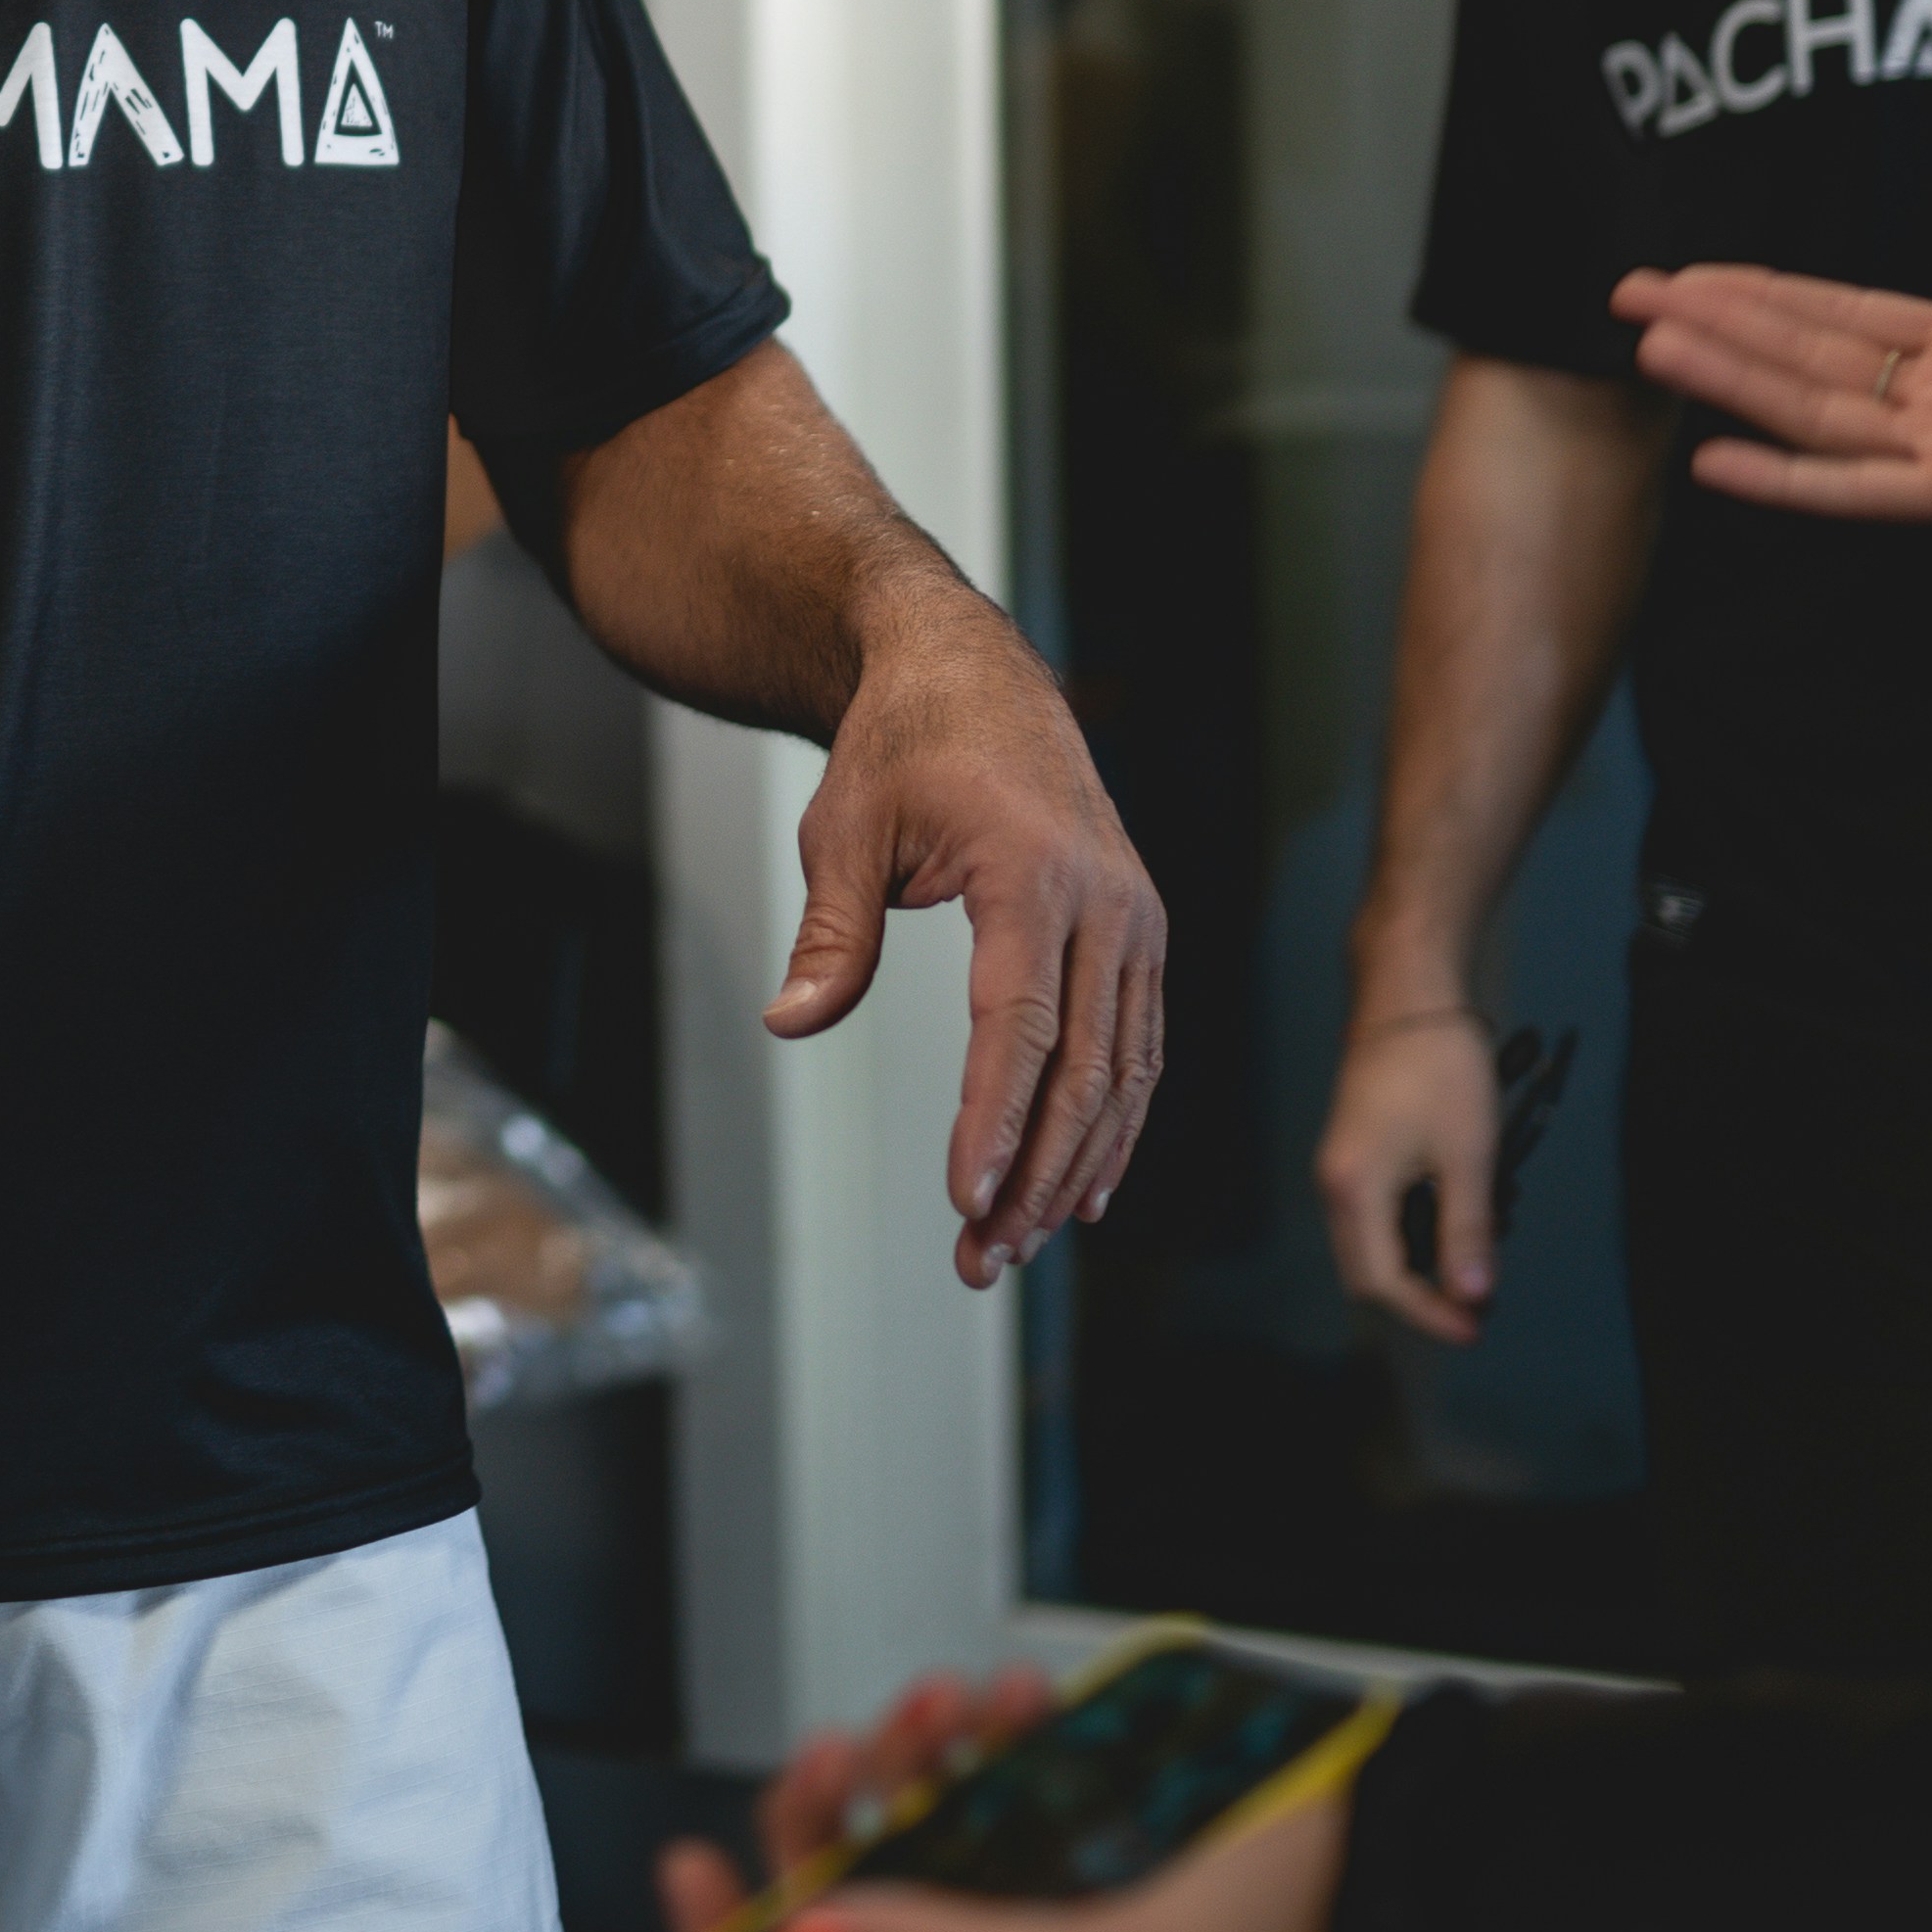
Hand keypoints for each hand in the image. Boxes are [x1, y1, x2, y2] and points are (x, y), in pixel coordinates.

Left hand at [654, 1664, 1343, 1931]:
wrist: (1411, 1853)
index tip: (687, 1866)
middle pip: (851, 1899)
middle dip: (827, 1815)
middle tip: (847, 1751)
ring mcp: (1049, 1896)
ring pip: (916, 1824)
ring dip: (909, 1754)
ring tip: (949, 1707)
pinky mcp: (1092, 1828)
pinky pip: (999, 1777)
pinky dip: (988, 1732)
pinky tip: (1014, 1700)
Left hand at [769, 590, 1169, 1287]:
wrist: (974, 677)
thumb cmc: (901, 749)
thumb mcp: (845, 826)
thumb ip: (832, 933)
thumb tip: (792, 1022)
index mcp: (1031, 873)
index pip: (1018, 1022)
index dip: (994, 1117)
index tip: (966, 1194)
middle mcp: (1105, 902)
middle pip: (1083, 1067)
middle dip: (1036, 1173)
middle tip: (985, 1254)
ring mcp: (1135, 919)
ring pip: (1123, 1071)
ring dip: (1076, 1165)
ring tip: (1020, 1242)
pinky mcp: (1140, 934)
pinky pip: (1138, 1045)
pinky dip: (1116, 1122)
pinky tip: (1083, 1185)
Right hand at [1312, 1005, 1499, 1341]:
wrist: (1408, 997)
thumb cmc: (1439, 1069)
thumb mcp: (1468, 1154)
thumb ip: (1468, 1230)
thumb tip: (1471, 1295)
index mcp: (1354, 1190)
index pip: (1383, 1281)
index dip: (1429, 1313)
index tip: (1477, 1328)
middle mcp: (1334, 1186)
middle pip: (1368, 1271)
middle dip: (1422, 1296)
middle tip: (1478, 1303)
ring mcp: (1340, 1168)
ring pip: (1373, 1244)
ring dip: (1420, 1263)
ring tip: (1477, 1259)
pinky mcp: (1355, 1153)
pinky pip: (1377, 1216)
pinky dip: (1415, 1232)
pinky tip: (1456, 1217)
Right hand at [1613, 152, 1931, 549]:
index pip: (1845, 316)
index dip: (1765, 291)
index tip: (1692, 271)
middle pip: (1805, 354)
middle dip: (1716, 321)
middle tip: (1626, 293)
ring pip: (1812, 406)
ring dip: (1728, 377)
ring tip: (1650, 342)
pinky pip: (1858, 488)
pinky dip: (1784, 480)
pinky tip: (1715, 463)